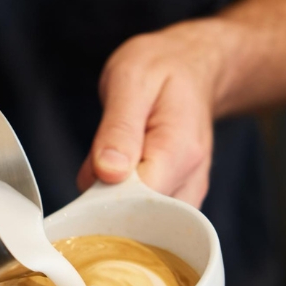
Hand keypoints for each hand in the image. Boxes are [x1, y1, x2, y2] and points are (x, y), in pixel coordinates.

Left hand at [77, 19, 232, 207]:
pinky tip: (118, 175)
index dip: (108, 198)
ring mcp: (185, 189)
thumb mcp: (130, 81)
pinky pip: (145, 213)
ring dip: (113, 200)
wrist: (192, 66)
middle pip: (141, 217)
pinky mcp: (176, 194)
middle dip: (107, 201)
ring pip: (141, 219)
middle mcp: (189, 177)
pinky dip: (123, 200)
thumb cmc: (161, 68)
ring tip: (111, 160)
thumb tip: (110, 173)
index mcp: (179, 151)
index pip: (140, 201)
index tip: (92, 180)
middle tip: (97, 164)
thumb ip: (118, 129)